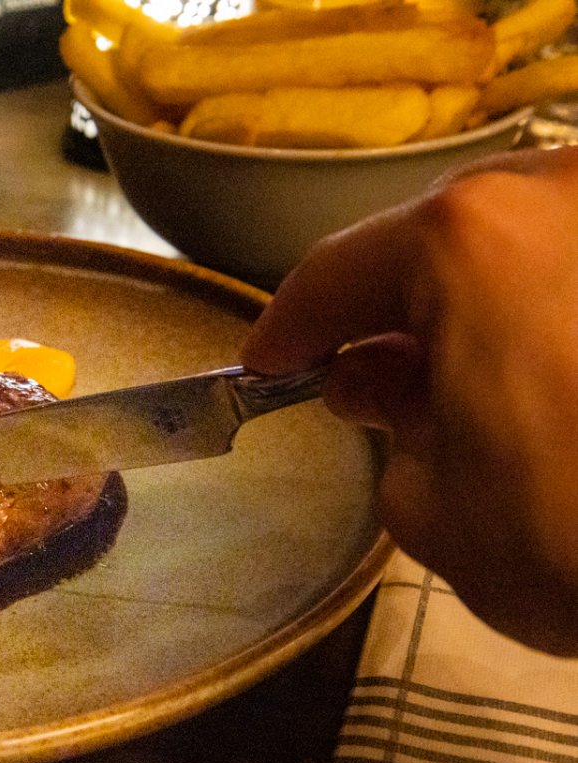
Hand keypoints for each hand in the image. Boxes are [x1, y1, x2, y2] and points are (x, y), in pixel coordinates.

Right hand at [242, 146, 577, 654]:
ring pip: (540, 241)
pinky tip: (564, 376)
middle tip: (378, 382)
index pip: (336, 276)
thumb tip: (385, 387)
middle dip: (401, 308)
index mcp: (466, 242)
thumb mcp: (439, 513)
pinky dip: (567, 310)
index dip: (290, 330)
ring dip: (496, 301)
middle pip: (446, 236)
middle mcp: (566, 193)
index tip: (272, 366)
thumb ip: (391, 430)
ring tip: (485, 383)